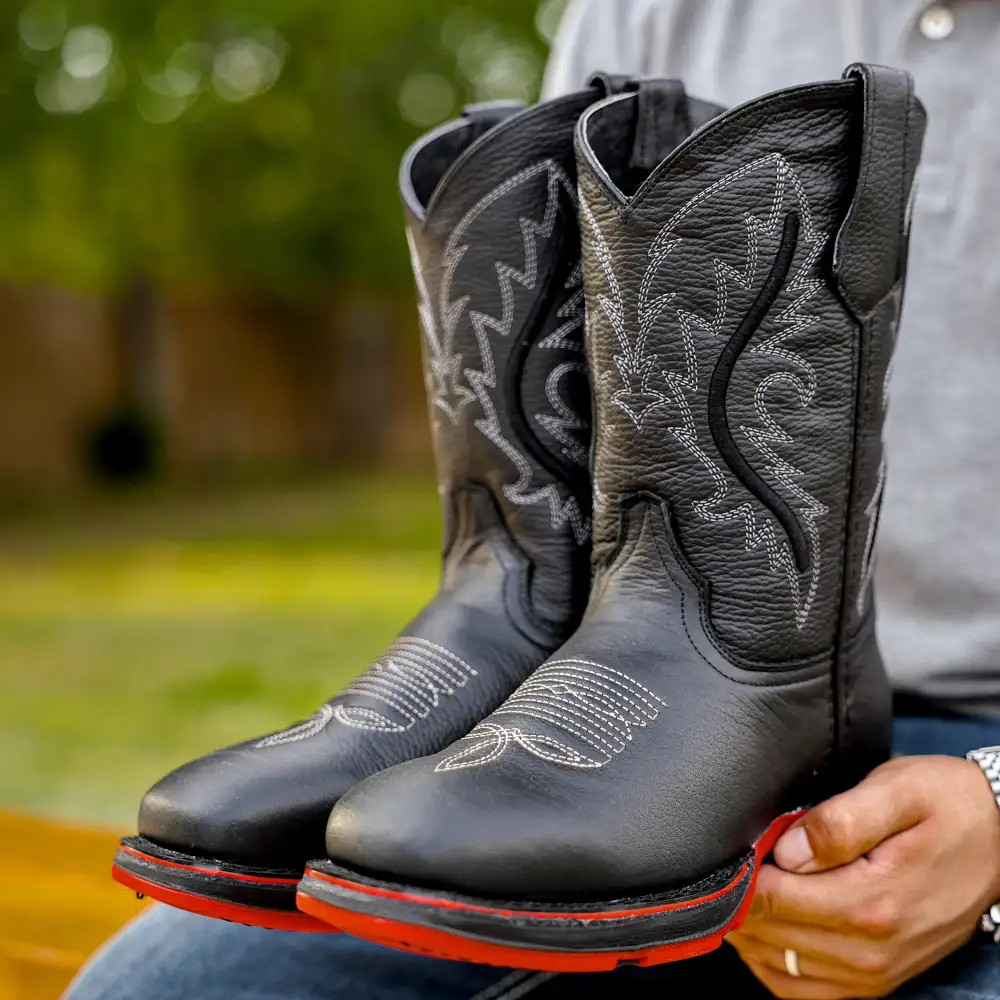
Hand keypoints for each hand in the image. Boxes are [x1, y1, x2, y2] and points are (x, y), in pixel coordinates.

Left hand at [728, 756, 999, 997]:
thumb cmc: (949, 805)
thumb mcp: (897, 790)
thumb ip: (836, 822)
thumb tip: (785, 851)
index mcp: (872, 903)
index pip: (772, 900)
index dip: (742, 874)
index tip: (735, 848)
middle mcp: (872, 951)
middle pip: (769, 937)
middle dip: (740, 900)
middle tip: (736, 862)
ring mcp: (876, 974)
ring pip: (778, 970)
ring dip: (751, 934)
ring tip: (747, 889)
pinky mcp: (877, 981)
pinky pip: (803, 991)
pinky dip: (774, 963)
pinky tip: (768, 926)